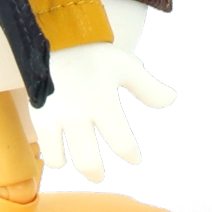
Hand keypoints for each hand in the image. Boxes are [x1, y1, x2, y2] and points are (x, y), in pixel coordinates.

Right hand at [28, 42, 175, 182]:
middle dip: (97, 173)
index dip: (131, 155)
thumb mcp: (125, 66)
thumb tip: (173, 99)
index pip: (123, 144)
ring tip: (79, 164)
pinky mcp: (39, 115)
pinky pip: (45, 149)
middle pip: (89, 162)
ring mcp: (56, 117)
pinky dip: (54, 158)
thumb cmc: (92, 53)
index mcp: (104, 103)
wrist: (53, 36)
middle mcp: (79, 114)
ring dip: (73, 166)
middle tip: (100, 175)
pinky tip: (59, 153)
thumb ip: (149, 87)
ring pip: (61, 161)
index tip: (134, 158)